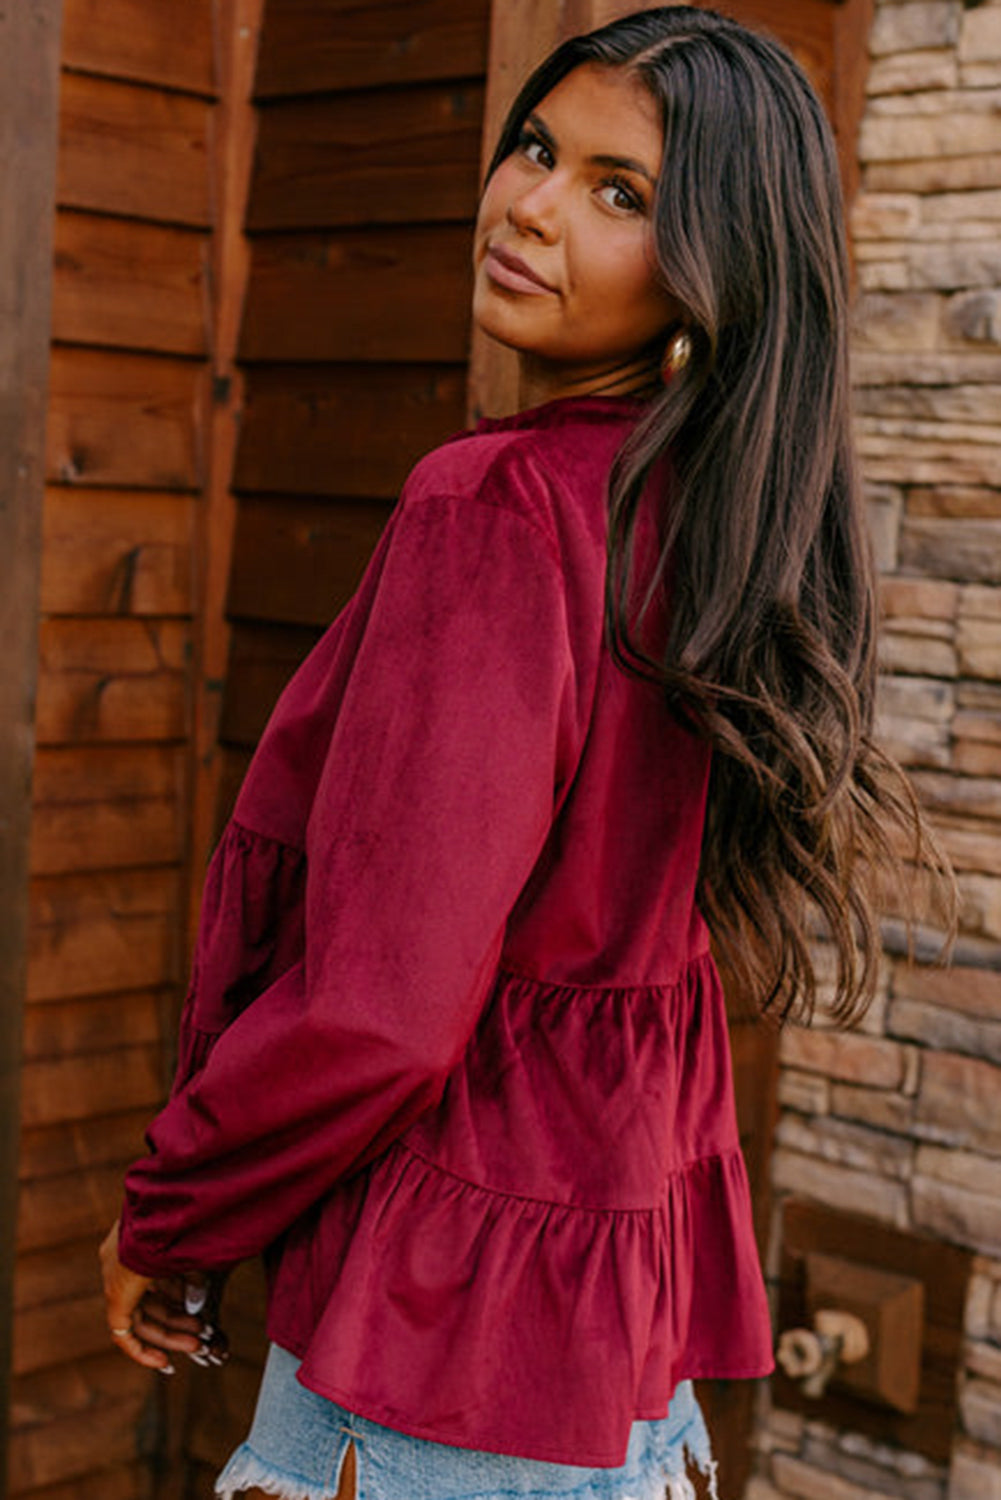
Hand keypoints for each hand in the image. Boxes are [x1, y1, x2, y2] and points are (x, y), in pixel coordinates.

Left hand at [99, 1220, 227, 1371]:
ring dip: (169, 1333)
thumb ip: (195, 1275)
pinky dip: (141, 1350)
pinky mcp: (115, 1295)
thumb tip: (198, 1299)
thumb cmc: (187, 1221)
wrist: (170, 1212)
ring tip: (196, 1341)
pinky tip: (163, 1361)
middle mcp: (122, 1261)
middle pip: (150, 1302)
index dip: (176, 1300)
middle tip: (201, 1332)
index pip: (155, 1281)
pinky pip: (123, 1333)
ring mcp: (116, 1277)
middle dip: (178, 1320)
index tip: (195, 1313)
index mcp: (139, 1243)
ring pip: (141, 1318)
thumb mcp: (194, 1250)